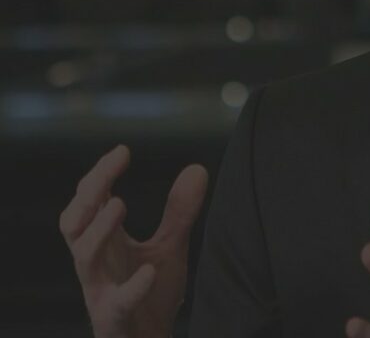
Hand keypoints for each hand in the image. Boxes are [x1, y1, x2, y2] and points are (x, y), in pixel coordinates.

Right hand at [59, 144, 207, 337]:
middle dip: (86, 194)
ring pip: (83, 257)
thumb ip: (179, 212)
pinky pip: (117, 303)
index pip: (89, 201)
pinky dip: (132, 288)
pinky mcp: (114, 318)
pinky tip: (150, 272)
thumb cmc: (152, 293)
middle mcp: (96, 262)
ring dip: (98, 230)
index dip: (99, 174)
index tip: (122, 151)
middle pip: (73, 223)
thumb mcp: (170, 246)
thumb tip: (197, 168)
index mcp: (105, 241)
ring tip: (120, 205)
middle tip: (109, 171)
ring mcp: (101, 290)